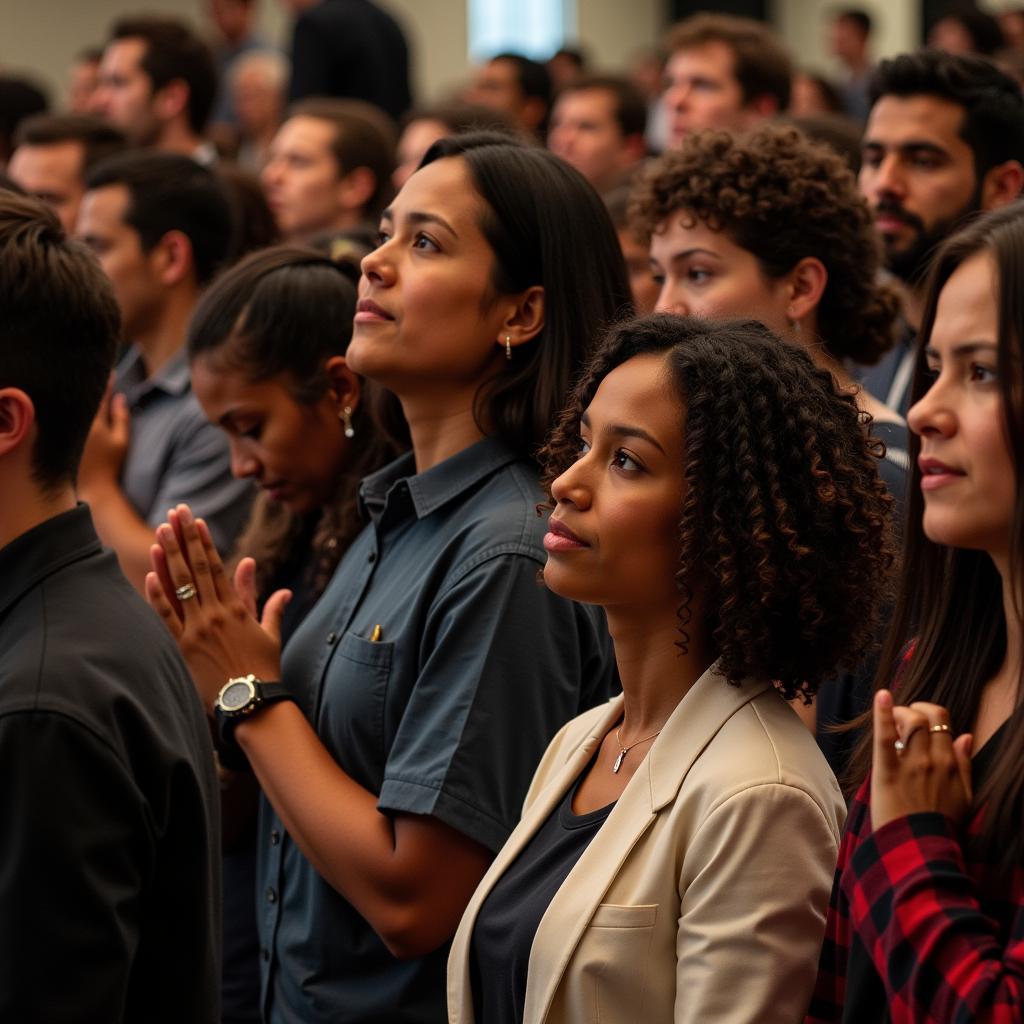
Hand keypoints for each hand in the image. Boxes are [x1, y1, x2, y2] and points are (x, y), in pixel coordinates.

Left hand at [78, 379, 129, 491]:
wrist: (93, 484)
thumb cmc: (110, 463)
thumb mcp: (122, 440)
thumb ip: (121, 417)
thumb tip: (120, 397)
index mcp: (94, 422)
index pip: (99, 397)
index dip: (105, 384)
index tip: (110, 373)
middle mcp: (78, 423)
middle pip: (81, 398)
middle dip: (88, 386)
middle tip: (92, 373)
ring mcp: (69, 431)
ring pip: (72, 407)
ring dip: (78, 396)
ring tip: (83, 386)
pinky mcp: (63, 437)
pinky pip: (67, 417)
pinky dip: (71, 409)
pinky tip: (73, 405)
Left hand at [144, 504, 290, 713]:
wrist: (252, 702)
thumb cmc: (263, 670)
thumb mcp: (270, 635)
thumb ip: (271, 608)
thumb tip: (283, 590)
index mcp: (236, 608)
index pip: (217, 566)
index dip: (204, 542)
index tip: (195, 521)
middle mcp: (215, 613)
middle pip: (196, 568)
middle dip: (184, 538)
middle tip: (174, 513)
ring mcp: (197, 629)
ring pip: (180, 585)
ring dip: (169, 556)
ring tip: (160, 532)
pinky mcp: (183, 647)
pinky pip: (167, 617)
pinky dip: (158, 595)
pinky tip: (151, 573)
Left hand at [870, 690, 973, 832]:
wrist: (920, 850)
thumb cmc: (940, 824)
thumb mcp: (964, 796)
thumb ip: (964, 764)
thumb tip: (967, 735)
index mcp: (950, 763)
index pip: (942, 721)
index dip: (927, 713)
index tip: (916, 720)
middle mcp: (934, 760)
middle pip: (925, 717)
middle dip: (911, 710)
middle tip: (900, 721)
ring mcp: (911, 765)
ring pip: (910, 722)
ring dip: (898, 713)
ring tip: (890, 721)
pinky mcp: (888, 772)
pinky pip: (886, 738)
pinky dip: (883, 714)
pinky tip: (882, 696)